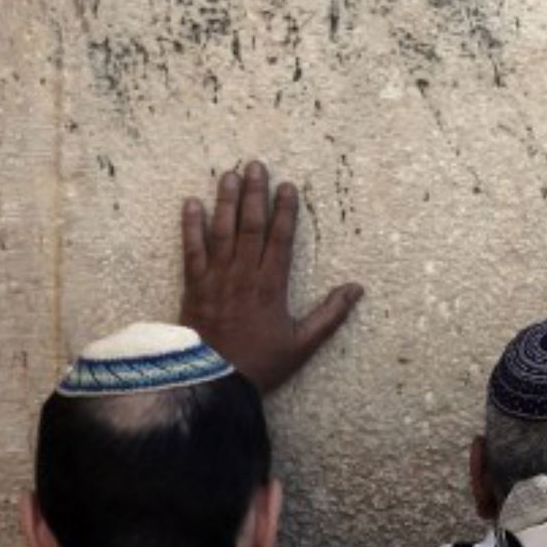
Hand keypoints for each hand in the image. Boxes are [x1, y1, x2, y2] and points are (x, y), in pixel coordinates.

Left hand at [179, 161, 363, 394]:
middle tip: (256, 165)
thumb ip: (330, 315)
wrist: (214, 381)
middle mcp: (243, 275)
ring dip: (225, 200)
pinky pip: (191, 249)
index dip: (285, 211)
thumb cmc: (261, 364)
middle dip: (254, 193)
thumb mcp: (303, 344)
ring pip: (221, 230)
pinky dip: (190, 226)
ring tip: (229, 174)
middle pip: (250, 225)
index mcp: (271, 286)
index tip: (288, 187)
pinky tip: (191, 203)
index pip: (280, 238)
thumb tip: (356, 289)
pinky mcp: (194, 286)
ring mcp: (216, 278)